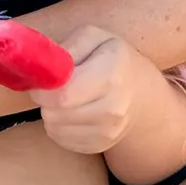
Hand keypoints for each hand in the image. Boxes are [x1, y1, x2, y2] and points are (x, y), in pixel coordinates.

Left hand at [29, 26, 150, 155]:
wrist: (142, 91)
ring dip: (52, 114)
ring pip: (54, 129)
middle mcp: (113, 108)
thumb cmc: (113, 59)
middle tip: (55, 88)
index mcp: (112, 76)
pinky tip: (74, 112)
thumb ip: (70, 47)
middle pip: (55, 114)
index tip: (44, 80)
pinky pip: (61, 140)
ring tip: (68, 99)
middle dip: (46, 101)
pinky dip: (60, 126)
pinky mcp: (99, 145)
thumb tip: (44, 66)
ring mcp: (108, 131)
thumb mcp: (96, 38)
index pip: (62, 94)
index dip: (44, 89)